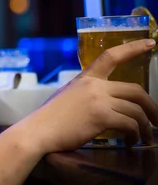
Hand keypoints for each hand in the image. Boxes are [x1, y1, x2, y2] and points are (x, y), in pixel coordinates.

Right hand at [22, 38, 157, 152]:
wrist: (38, 130)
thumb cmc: (50, 118)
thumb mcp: (68, 96)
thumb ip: (86, 93)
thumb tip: (105, 103)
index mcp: (85, 78)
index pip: (111, 56)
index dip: (133, 48)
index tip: (151, 43)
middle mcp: (94, 85)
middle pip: (136, 90)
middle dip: (152, 107)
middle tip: (157, 119)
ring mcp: (98, 100)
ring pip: (136, 111)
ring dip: (145, 127)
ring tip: (143, 136)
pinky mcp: (101, 116)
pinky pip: (130, 124)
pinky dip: (135, 135)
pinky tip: (130, 141)